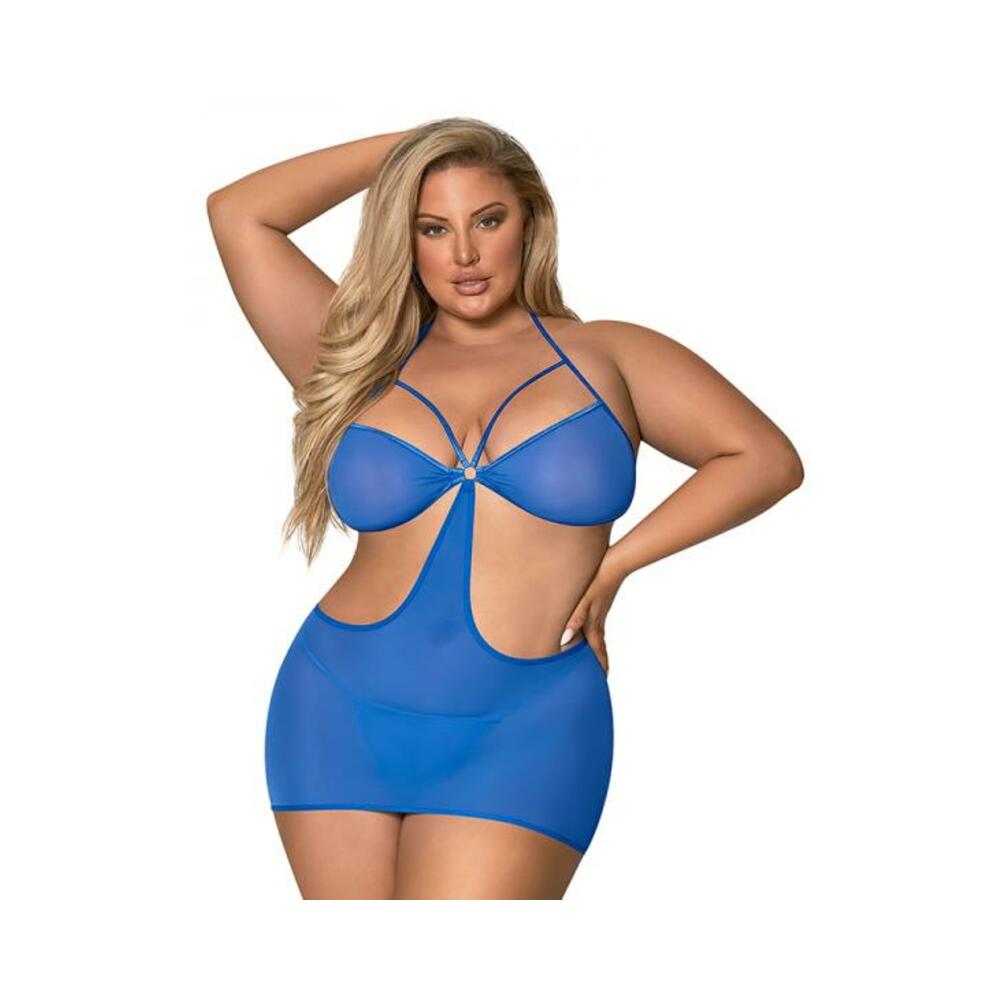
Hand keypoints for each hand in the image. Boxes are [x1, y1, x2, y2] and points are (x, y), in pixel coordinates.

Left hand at [558, 558, 628, 675]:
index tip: (603, 677)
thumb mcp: (584, 601)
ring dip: (595, 647)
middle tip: (599, 672)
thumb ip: (574, 620)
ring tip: (592, 654)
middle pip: (598, 646)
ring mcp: (600, 612)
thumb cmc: (598, 581)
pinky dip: (592, 632)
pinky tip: (588, 627)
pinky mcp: (599, 603)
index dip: (599, 664)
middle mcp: (598, 621)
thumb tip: (564, 641)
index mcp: (594, 624)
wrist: (615, 564)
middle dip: (598, 659)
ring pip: (597, 635)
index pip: (597, 651)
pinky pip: (596, 624)